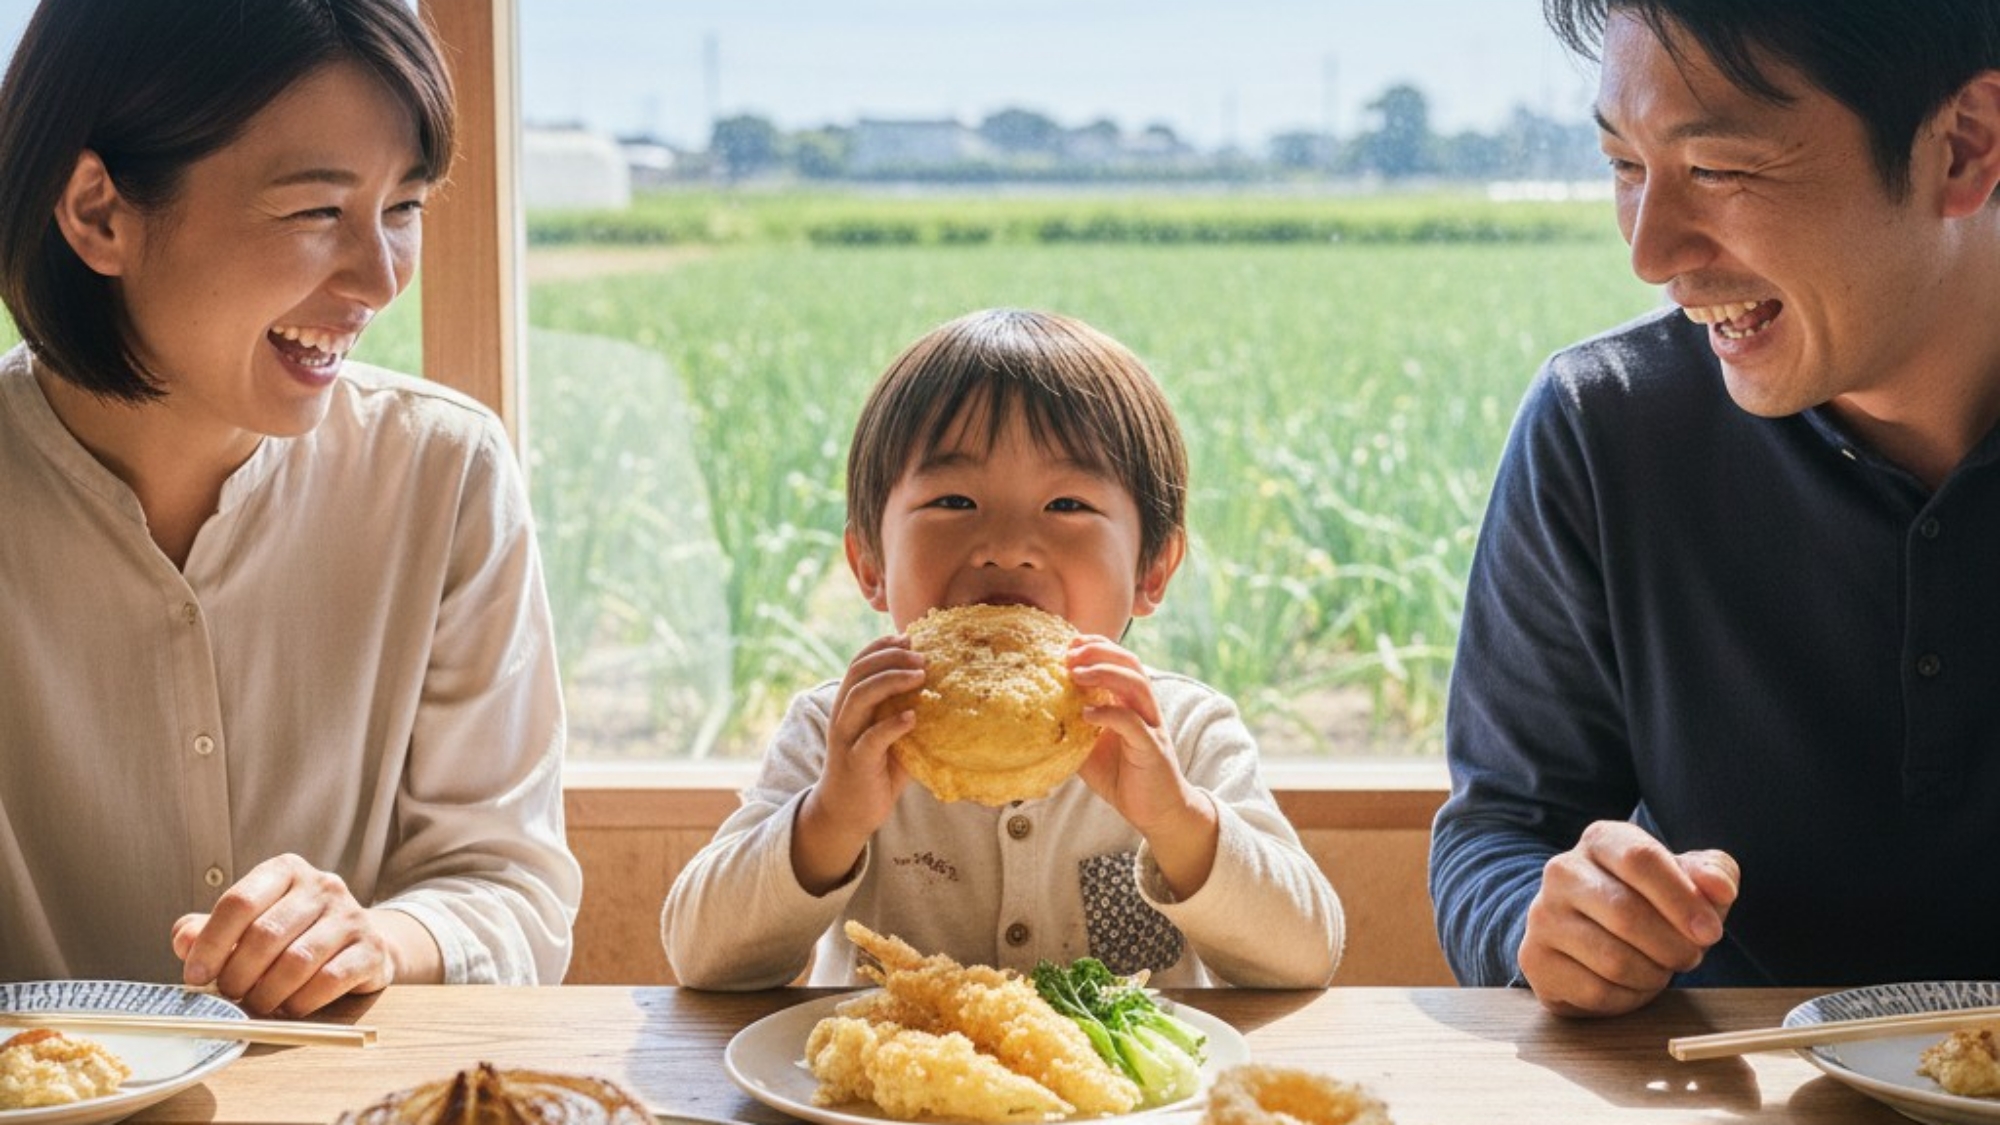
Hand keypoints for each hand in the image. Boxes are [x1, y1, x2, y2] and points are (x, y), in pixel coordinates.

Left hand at [171, 854, 426, 1015]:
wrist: (359, 945)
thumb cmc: (292, 936)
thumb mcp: (248, 925)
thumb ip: (210, 930)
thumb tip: (184, 940)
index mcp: (285, 871)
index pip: (240, 901)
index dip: (211, 943)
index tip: (195, 976)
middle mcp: (322, 885)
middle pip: (266, 934)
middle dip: (238, 975)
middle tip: (228, 996)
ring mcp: (352, 915)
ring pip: (297, 960)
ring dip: (267, 993)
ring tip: (256, 1005)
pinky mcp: (372, 948)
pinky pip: (330, 980)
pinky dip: (301, 1002)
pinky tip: (289, 1008)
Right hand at [793, 634, 922, 893]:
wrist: (847, 813)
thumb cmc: (875, 772)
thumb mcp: (891, 737)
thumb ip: (905, 714)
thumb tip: (945, 694)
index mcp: (849, 705)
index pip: (858, 664)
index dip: (880, 646)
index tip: (908, 638)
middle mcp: (843, 717)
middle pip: (858, 673)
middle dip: (890, 658)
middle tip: (921, 655)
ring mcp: (847, 739)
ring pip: (859, 698)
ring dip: (891, 681)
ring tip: (920, 676)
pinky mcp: (856, 762)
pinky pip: (871, 739)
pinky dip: (892, 725)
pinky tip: (913, 717)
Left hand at [1067, 636, 1216, 896]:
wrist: (1156, 811)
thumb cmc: (1123, 776)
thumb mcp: (1089, 748)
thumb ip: (1072, 728)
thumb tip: (1038, 716)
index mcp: (1132, 703)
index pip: (1121, 661)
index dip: (1098, 646)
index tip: (1070, 642)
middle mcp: (1145, 709)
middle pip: (1131, 664)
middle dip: (1100, 652)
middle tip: (1070, 653)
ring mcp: (1151, 727)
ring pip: (1136, 685)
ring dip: (1105, 674)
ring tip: (1076, 674)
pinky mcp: (1152, 749)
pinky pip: (1133, 724)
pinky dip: (1110, 714)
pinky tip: (1087, 714)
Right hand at [1518, 821, 1740, 1016]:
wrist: (1589, 931)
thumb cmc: (1648, 901)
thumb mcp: (1687, 879)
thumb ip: (1712, 874)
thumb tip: (1719, 889)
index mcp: (1601, 840)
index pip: (1640, 858)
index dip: (1682, 899)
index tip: (1710, 932)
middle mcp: (1562, 872)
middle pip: (1627, 913)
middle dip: (1673, 946)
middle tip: (1690, 956)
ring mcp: (1543, 916)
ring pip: (1613, 959)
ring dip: (1653, 975)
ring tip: (1659, 968)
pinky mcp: (1535, 959)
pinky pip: (1596, 991)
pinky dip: (1628, 998)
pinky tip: (1631, 985)